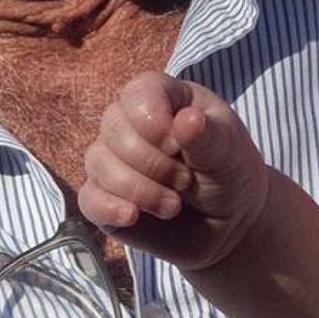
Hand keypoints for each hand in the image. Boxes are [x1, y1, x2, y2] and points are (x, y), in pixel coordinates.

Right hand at [80, 72, 269, 269]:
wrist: (229, 225)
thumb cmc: (230, 175)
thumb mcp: (230, 154)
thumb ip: (209, 137)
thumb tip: (187, 120)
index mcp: (165, 100)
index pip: (139, 92)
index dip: (150, 117)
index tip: (176, 144)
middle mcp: (132, 124)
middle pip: (113, 128)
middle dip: (151, 162)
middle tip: (187, 180)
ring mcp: (114, 160)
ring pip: (99, 163)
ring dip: (139, 189)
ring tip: (174, 206)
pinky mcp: (104, 197)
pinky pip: (89, 198)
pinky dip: (109, 207)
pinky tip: (133, 216)